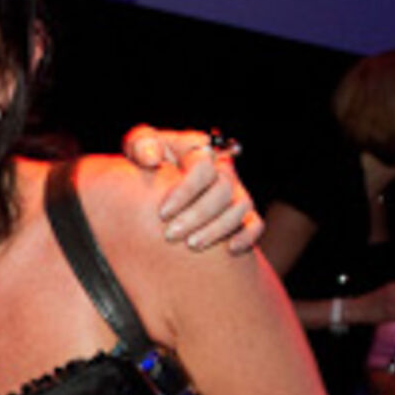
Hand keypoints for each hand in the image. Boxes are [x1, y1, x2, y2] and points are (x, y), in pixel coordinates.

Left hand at [125, 125, 262, 252]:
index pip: (203, 167)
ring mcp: (234, 191)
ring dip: (217, 228)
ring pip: (240, 208)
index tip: (162, 213)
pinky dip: (248, 236)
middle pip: (222, 190)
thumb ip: (141, 145)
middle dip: (197, 215)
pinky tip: (230, 249)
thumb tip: (151, 158)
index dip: (185, 190)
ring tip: (192, 245)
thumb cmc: (146, 162)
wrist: (152, 184)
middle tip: (171, 235)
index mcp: (199, 151)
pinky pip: (255, 223)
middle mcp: (221, 170)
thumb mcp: (139, 147)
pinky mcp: (242, 213)